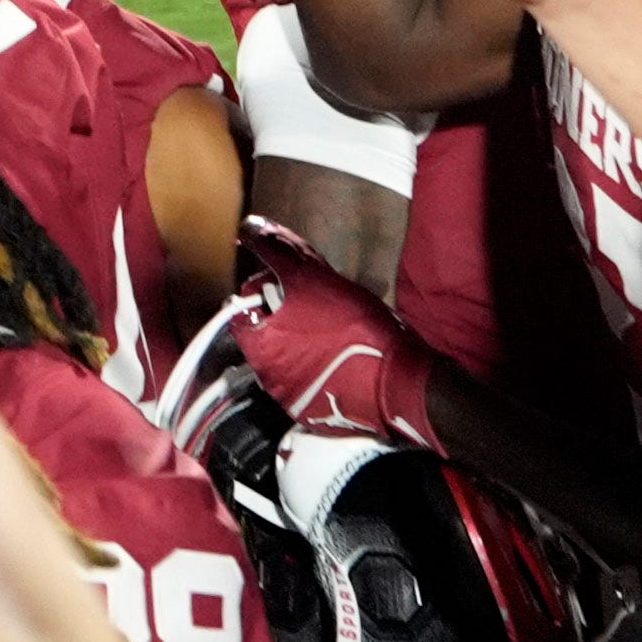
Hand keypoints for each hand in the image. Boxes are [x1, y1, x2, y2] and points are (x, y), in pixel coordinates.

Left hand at [220, 229, 446, 449]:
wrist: (399, 382)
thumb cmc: (355, 327)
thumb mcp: (314, 279)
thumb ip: (277, 253)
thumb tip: (249, 228)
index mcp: (257, 344)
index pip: (243, 307)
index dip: (265, 289)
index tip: (291, 284)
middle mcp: (263, 376)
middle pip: (261, 332)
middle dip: (281, 314)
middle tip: (314, 305)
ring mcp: (287, 398)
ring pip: (282, 356)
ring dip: (297, 340)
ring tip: (328, 331)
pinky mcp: (311, 413)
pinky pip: (304, 381)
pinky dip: (313, 366)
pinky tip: (335, 356)